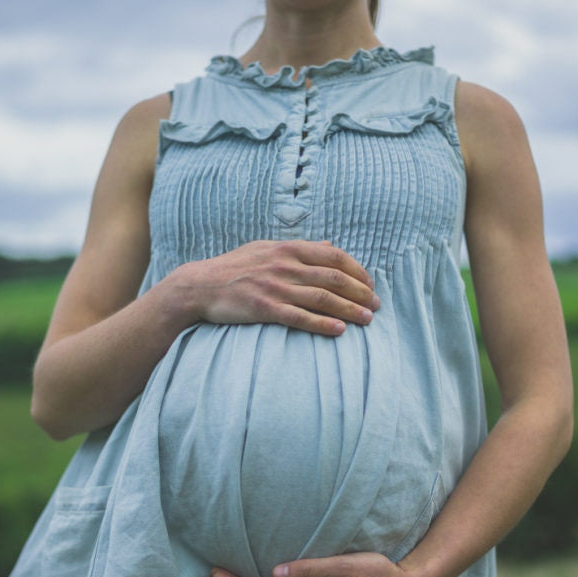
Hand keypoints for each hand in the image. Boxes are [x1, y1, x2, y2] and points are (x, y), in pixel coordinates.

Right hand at [169, 240, 379, 336]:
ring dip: (350, 309)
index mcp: (288, 248)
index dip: (357, 270)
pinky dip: (323, 324)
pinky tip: (340, 330)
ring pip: (322, 299)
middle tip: (377, 305)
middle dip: (360, 292)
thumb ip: (299, 248)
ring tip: (368, 319)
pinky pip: (300, 318)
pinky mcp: (265, 309)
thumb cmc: (234, 267)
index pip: (333, 256)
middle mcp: (285, 265)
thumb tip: (328, 246)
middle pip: (334, 279)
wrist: (200, 285)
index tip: (370, 284)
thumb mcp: (266, 248)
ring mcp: (275, 287)